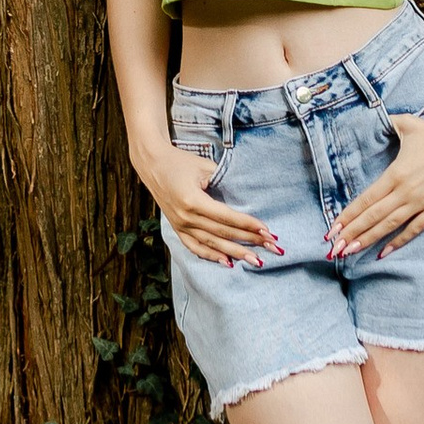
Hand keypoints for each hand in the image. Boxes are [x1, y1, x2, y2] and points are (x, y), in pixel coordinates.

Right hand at [141, 144, 282, 269]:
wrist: (152, 164)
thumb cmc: (180, 162)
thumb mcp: (203, 166)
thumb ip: (223, 183)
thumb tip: (245, 201)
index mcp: (193, 200)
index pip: (227, 217)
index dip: (248, 225)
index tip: (267, 231)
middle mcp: (186, 217)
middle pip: (223, 233)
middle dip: (249, 241)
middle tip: (270, 247)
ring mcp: (180, 225)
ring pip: (212, 244)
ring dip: (235, 252)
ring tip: (255, 260)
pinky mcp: (177, 228)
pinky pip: (195, 247)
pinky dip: (211, 256)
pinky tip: (227, 262)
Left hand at [328, 113, 423, 258]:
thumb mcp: (406, 124)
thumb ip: (388, 124)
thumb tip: (376, 118)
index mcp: (394, 174)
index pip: (366, 199)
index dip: (348, 215)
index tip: (333, 228)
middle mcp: (404, 191)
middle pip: (373, 216)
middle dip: (352, 233)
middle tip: (335, 248)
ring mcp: (420, 202)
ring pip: (390, 225)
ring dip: (369, 239)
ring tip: (352, 251)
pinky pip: (414, 229)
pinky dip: (398, 241)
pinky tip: (384, 251)